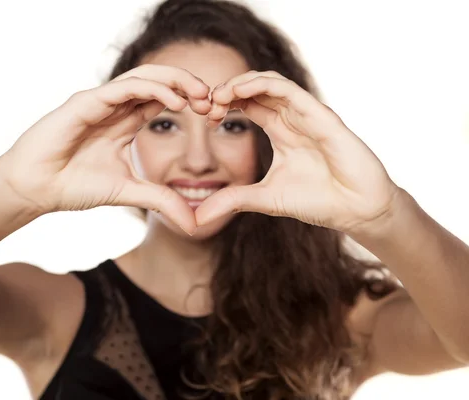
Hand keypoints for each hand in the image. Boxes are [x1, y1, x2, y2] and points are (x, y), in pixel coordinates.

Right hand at [0, 64, 210, 233]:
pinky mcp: (86, 101)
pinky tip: (175, 101)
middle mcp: (115, 107)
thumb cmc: (73, 186)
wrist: (35, 189)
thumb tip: (194, 225)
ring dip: (176, 81)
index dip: (191, 101)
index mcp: (125, 122)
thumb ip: (161, 201)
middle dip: (189, 85)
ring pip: (145, 77)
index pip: (163, 100)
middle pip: (159, 82)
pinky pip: (124, 87)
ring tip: (201, 95)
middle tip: (215, 99)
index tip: (215, 114)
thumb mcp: (129, 193)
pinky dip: (152, 89)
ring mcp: (100, 101)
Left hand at [196, 70, 400, 232]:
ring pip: (270, 83)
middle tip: (204, 104)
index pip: (247, 104)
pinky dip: (263, 85)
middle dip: (226, 91)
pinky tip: (239, 91)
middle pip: (255, 89)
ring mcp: (307, 114)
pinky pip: (290, 91)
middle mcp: (293, 118)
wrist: (357, 211)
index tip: (203, 116)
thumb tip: (196, 219)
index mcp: (280, 131)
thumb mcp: (264, 199)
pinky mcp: (322, 116)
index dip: (223, 104)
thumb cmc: (318, 201)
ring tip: (218, 96)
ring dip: (240, 83)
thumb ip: (232, 201)